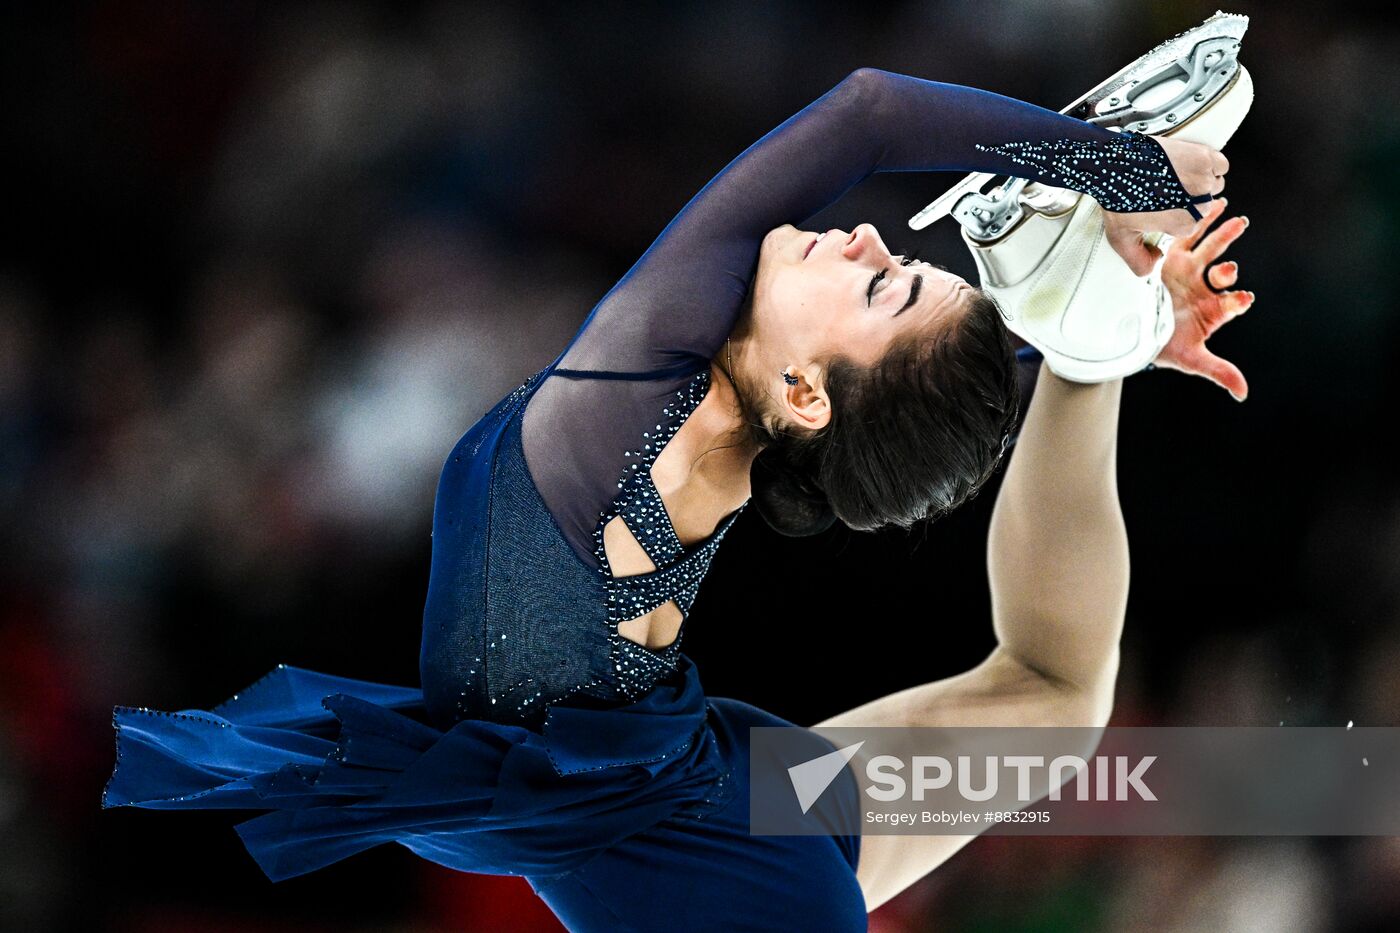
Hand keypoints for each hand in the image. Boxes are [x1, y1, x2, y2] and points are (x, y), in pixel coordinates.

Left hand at [1102, 136, 1229, 274]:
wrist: (1114, 163)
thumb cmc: (1117, 195)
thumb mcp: (1121, 238)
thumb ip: (1138, 260)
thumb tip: (1151, 268)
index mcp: (1184, 225)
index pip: (1190, 223)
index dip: (1176, 214)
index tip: (1164, 205)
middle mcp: (1199, 204)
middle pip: (1204, 204)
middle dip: (1188, 199)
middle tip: (1167, 190)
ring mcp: (1203, 180)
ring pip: (1214, 184)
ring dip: (1200, 182)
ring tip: (1176, 177)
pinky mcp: (1205, 157)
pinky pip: (1220, 165)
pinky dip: (1211, 165)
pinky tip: (1190, 166)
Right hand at [1153, 198, 1254, 400]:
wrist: (1132, 329)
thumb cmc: (1163, 344)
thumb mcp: (1189, 359)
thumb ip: (1217, 370)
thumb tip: (1242, 392)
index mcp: (1213, 309)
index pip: (1232, 303)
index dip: (1237, 300)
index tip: (1242, 299)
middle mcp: (1204, 286)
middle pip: (1223, 272)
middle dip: (1229, 268)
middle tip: (1231, 267)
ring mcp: (1189, 269)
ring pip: (1210, 248)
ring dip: (1224, 234)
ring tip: (1236, 220)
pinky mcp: (1172, 254)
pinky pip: (1186, 235)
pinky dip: (1195, 222)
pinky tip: (1208, 204)